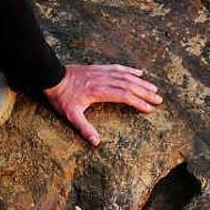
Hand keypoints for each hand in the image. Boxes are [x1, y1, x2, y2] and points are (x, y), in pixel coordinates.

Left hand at [43, 64, 162, 145]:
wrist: (51, 77)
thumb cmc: (61, 98)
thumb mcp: (70, 115)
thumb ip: (84, 128)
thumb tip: (95, 142)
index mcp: (98, 92)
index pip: (124, 96)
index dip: (137, 102)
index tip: (149, 109)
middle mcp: (103, 80)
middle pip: (129, 85)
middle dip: (145, 93)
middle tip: (159, 99)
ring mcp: (101, 72)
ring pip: (126, 76)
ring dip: (141, 82)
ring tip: (154, 88)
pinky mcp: (98, 68)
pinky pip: (117, 67)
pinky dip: (129, 70)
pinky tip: (139, 72)